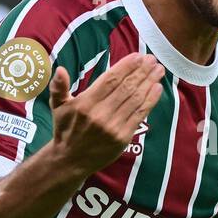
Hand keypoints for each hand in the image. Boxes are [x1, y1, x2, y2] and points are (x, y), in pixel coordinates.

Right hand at [48, 52, 164, 176]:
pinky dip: (150, 101)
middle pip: (126, 87)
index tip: (138, 56)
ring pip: (135, 99)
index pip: (110, 79)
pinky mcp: (123, 137)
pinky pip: (139, 115)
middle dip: (141, 71)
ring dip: (149, 82)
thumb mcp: (57, 106)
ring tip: (159, 70)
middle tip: (153, 59)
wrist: (70, 160)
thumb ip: (58, 87)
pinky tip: (158, 88)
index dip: (126, 66)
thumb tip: (60, 70)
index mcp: (85, 103)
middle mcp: (100, 114)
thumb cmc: (65, 128)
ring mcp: (113, 126)